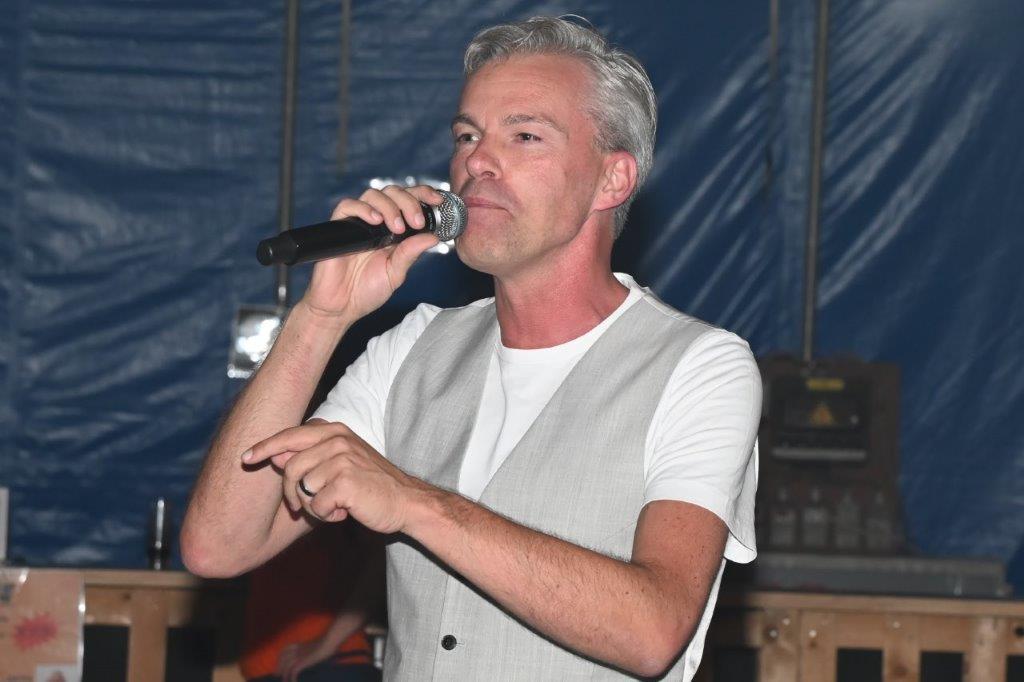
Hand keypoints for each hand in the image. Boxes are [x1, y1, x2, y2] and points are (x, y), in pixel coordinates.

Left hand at [242, 421, 428, 533]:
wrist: (405, 502)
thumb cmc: (370, 485)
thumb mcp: (340, 464)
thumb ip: (310, 457)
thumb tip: (275, 456)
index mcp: (335, 431)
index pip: (289, 435)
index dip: (265, 448)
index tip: (246, 458)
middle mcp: (338, 439)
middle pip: (289, 467)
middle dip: (290, 493)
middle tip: (299, 508)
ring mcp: (342, 459)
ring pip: (301, 488)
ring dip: (311, 507)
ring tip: (332, 508)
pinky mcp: (346, 482)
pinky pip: (316, 505)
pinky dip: (326, 515)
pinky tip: (344, 512)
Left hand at [277, 639, 331, 681]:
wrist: (329, 641)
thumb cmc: (327, 642)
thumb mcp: (316, 645)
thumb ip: (311, 650)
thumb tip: (315, 654)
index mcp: (299, 645)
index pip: (284, 651)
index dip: (280, 658)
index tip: (280, 665)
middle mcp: (296, 650)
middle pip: (282, 659)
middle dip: (279, 667)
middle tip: (278, 675)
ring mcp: (299, 655)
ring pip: (286, 667)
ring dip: (285, 675)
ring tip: (285, 681)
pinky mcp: (303, 661)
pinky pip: (293, 671)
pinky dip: (292, 678)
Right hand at [302, 185, 443, 322]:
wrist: (341, 306)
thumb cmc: (367, 291)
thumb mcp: (396, 272)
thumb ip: (411, 253)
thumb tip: (433, 237)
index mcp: (393, 230)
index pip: (409, 201)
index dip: (423, 194)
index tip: (437, 200)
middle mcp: (377, 222)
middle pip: (393, 193)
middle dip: (409, 202)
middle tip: (416, 222)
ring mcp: (358, 223)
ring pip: (373, 195)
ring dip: (390, 207)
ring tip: (397, 228)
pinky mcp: (339, 227)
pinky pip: (348, 206)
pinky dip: (364, 209)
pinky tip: (375, 220)